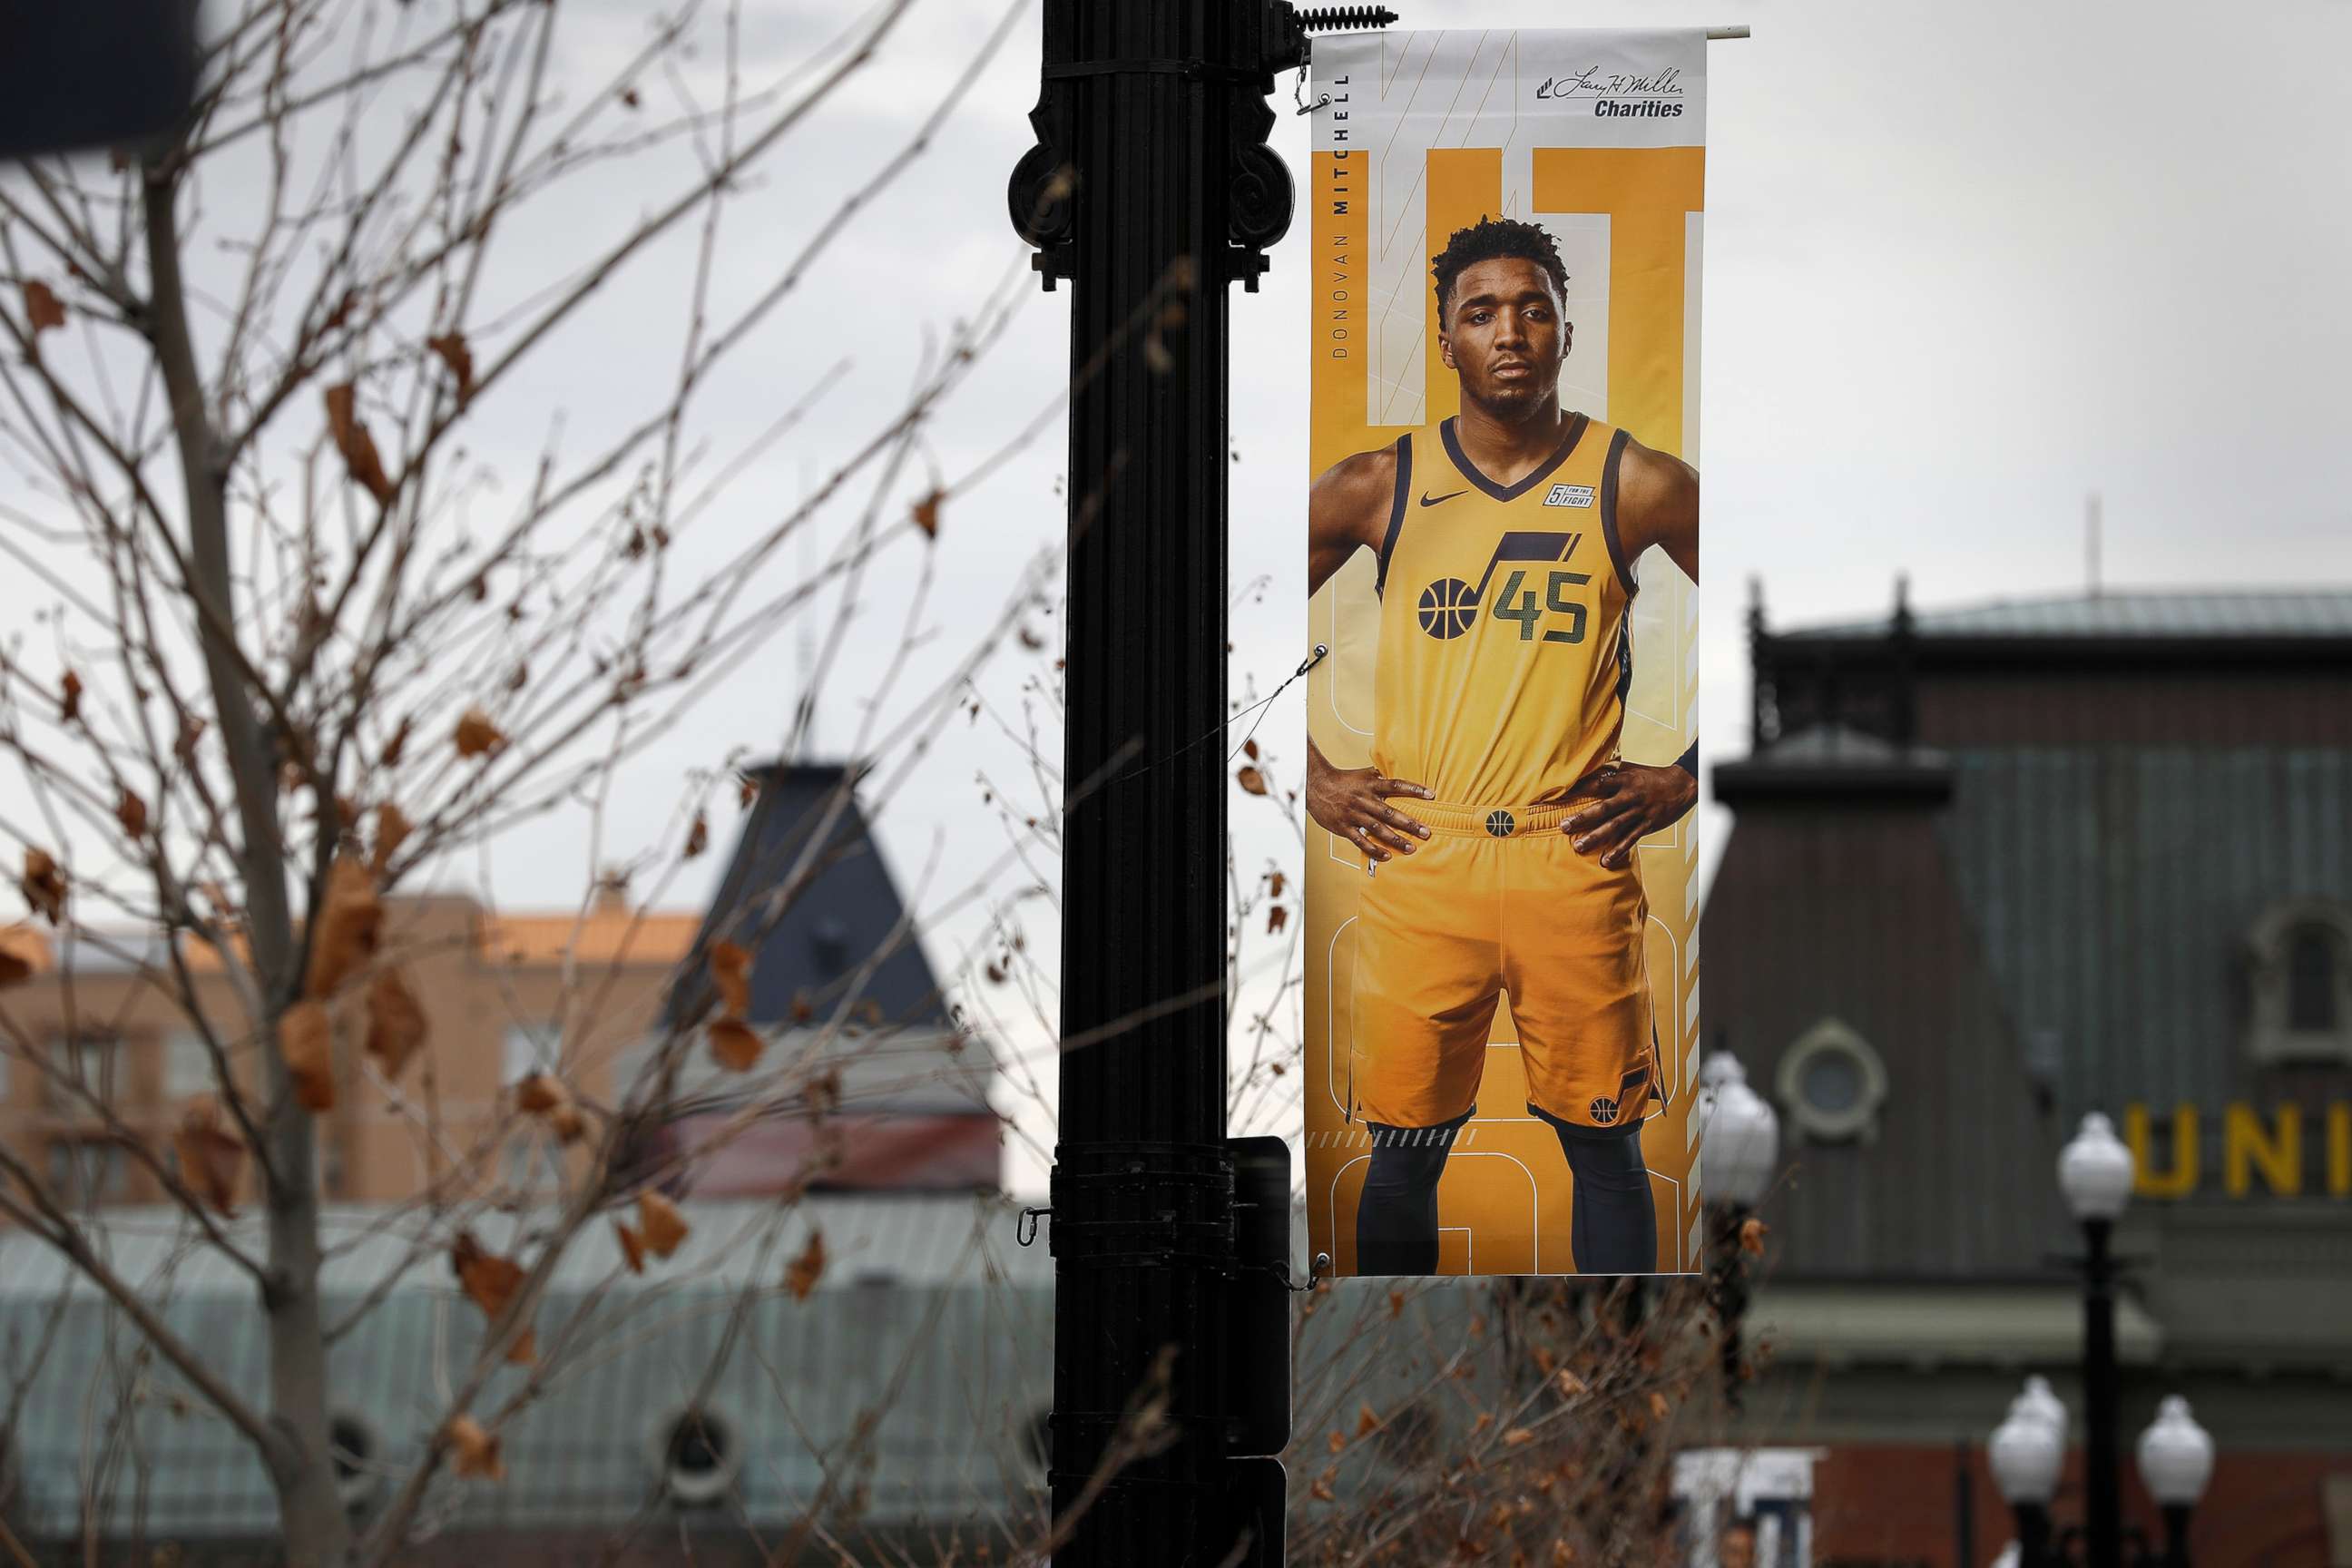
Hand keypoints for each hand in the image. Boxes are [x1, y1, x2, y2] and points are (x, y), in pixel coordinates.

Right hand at [1306, 745, 1433, 862]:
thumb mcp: (1363, 774)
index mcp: (1370, 785)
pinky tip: (1387, 856)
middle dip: (1409, 823)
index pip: (1396, 785)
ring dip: (1395, 839)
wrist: (1316, 786)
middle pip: (1390, 812)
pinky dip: (1374, 849)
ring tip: (1411, 848)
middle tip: (1426, 832)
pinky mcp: (1344, 827)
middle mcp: (1364, 800)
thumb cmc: (1343, 781)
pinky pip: (1361, 841)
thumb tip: (1398, 772)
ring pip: (1377, 829)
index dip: (1414, 789)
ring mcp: (1354, 814)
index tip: (1431, 795)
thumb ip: (1380, 776)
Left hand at [1562, 762, 1694, 869]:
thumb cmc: (1650, 776)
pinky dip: (1619, 851)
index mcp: (1625, 780)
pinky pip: (1631, 839)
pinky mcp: (1647, 825)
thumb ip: (1609, 772)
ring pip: (1615, 826)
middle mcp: (1631, 796)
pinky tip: (1606, 861)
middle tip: (1564, 826)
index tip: (1561, 796)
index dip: (1580, 789)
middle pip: (1604, 808)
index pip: (1599, 784)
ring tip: (1578, 846)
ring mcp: (1639, 812)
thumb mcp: (1630, 769)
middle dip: (1583, 818)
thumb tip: (1585, 772)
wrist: (1681, 785)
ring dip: (1596, 837)